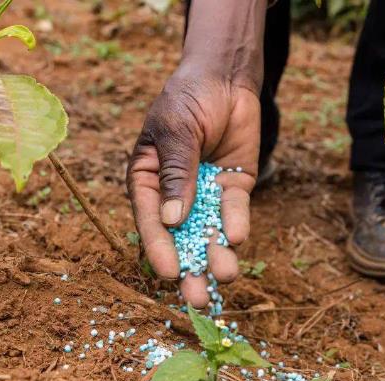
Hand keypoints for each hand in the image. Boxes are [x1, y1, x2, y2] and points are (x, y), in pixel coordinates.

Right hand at [127, 72, 259, 306]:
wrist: (225, 79)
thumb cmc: (188, 99)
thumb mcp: (176, 131)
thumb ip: (175, 173)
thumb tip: (172, 220)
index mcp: (148, 181)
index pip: (150, 220)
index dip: (159, 247)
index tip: (169, 272)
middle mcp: (175, 195)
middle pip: (180, 237)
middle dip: (190, 268)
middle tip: (199, 298)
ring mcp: (205, 194)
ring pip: (209, 232)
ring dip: (216, 255)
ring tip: (225, 275)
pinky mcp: (231, 189)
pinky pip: (234, 212)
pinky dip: (235, 225)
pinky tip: (237, 238)